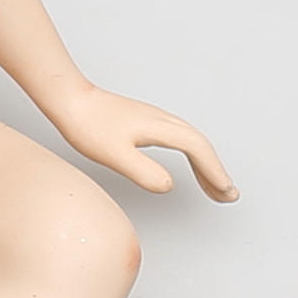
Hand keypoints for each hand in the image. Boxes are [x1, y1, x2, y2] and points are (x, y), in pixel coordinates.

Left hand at [50, 86, 238, 202]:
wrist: (69, 100)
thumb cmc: (87, 126)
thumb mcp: (114, 155)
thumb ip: (144, 172)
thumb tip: (169, 186)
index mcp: (160, 127)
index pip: (198, 150)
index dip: (214, 172)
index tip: (227, 192)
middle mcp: (163, 120)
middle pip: (200, 145)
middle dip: (216, 171)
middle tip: (229, 196)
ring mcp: (154, 118)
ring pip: (191, 141)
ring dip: (206, 165)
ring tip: (214, 188)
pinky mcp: (145, 121)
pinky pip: (179, 139)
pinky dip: (191, 155)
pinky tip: (187, 167)